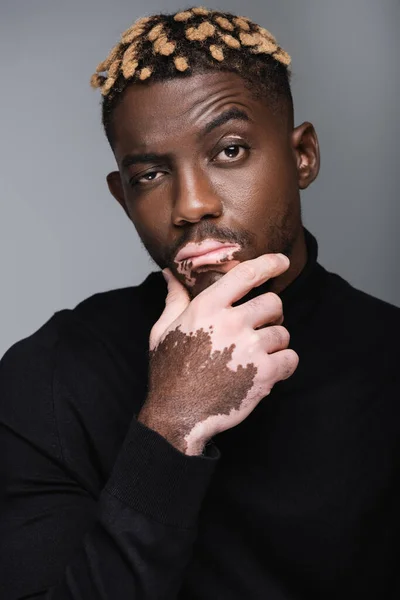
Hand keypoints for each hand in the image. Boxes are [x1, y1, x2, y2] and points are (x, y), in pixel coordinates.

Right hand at [139, 254, 298, 454]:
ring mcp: (250, 348)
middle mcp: (231, 323)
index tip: (282, 261)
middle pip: (273, 303)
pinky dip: (284, 364)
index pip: (247, 274)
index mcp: (207, 307)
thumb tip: (170, 275)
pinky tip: (266, 371)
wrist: (177, 415)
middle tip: (261, 326)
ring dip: (275, 343)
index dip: (270, 263)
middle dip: (271, 314)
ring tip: (256, 355)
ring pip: (283, 333)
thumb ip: (174, 300)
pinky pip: (291, 358)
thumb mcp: (162, 330)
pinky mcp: (264, 374)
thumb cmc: (169, 372)